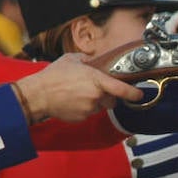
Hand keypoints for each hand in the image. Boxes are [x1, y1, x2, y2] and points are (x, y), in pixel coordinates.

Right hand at [14, 54, 143, 122]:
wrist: (38, 95)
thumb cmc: (53, 77)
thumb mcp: (71, 60)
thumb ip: (87, 60)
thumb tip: (93, 60)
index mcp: (96, 80)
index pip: (122, 89)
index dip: (133, 93)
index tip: (139, 94)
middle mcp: (95, 96)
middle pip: (111, 100)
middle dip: (107, 96)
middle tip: (93, 88)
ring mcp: (89, 109)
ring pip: (99, 107)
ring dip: (94, 102)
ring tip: (77, 93)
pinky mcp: (81, 118)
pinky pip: (88, 113)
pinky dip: (84, 108)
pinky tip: (72, 101)